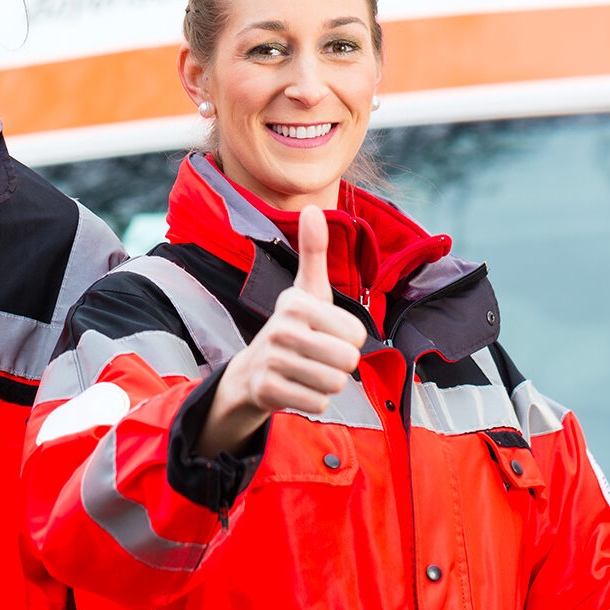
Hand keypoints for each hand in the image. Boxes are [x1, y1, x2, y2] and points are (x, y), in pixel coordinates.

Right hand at [196, 206, 366, 456]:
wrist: (252, 371)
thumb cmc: (292, 326)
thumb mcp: (307, 290)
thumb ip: (313, 251)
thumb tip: (312, 206)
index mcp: (297, 304)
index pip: (357, 334)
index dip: (350, 339)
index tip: (328, 334)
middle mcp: (281, 329)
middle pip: (347, 360)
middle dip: (340, 364)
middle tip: (320, 357)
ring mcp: (272, 361)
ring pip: (334, 383)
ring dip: (327, 382)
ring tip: (308, 370)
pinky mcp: (267, 391)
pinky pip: (318, 403)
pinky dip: (314, 399)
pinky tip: (298, 387)